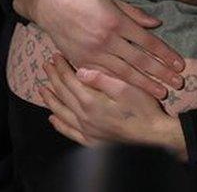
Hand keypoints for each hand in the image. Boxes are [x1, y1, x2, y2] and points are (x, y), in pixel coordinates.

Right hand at [14, 0, 184, 99]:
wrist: (51, 3)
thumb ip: (134, 14)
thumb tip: (156, 25)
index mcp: (117, 22)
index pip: (148, 42)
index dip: (165, 54)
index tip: (179, 64)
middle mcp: (107, 40)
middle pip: (140, 61)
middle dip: (161, 73)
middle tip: (177, 84)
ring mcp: (93, 53)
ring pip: (124, 73)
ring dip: (144, 84)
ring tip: (161, 93)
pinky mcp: (81, 60)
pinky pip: (104, 76)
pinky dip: (120, 85)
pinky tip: (132, 92)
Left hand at [41, 55, 186, 160]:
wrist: (153, 135)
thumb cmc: (143, 108)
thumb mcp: (126, 88)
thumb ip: (101, 79)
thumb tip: (80, 70)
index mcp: (91, 101)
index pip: (70, 80)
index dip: (61, 67)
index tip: (55, 55)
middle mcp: (84, 117)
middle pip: (63, 94)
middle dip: (53, 78)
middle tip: (46, 65)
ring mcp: (86, 130)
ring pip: (62, 113)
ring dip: (51, 99)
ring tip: (42, 89)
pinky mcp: (91, 140)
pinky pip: (69, 132)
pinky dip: (59, 124)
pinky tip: (53, 119)